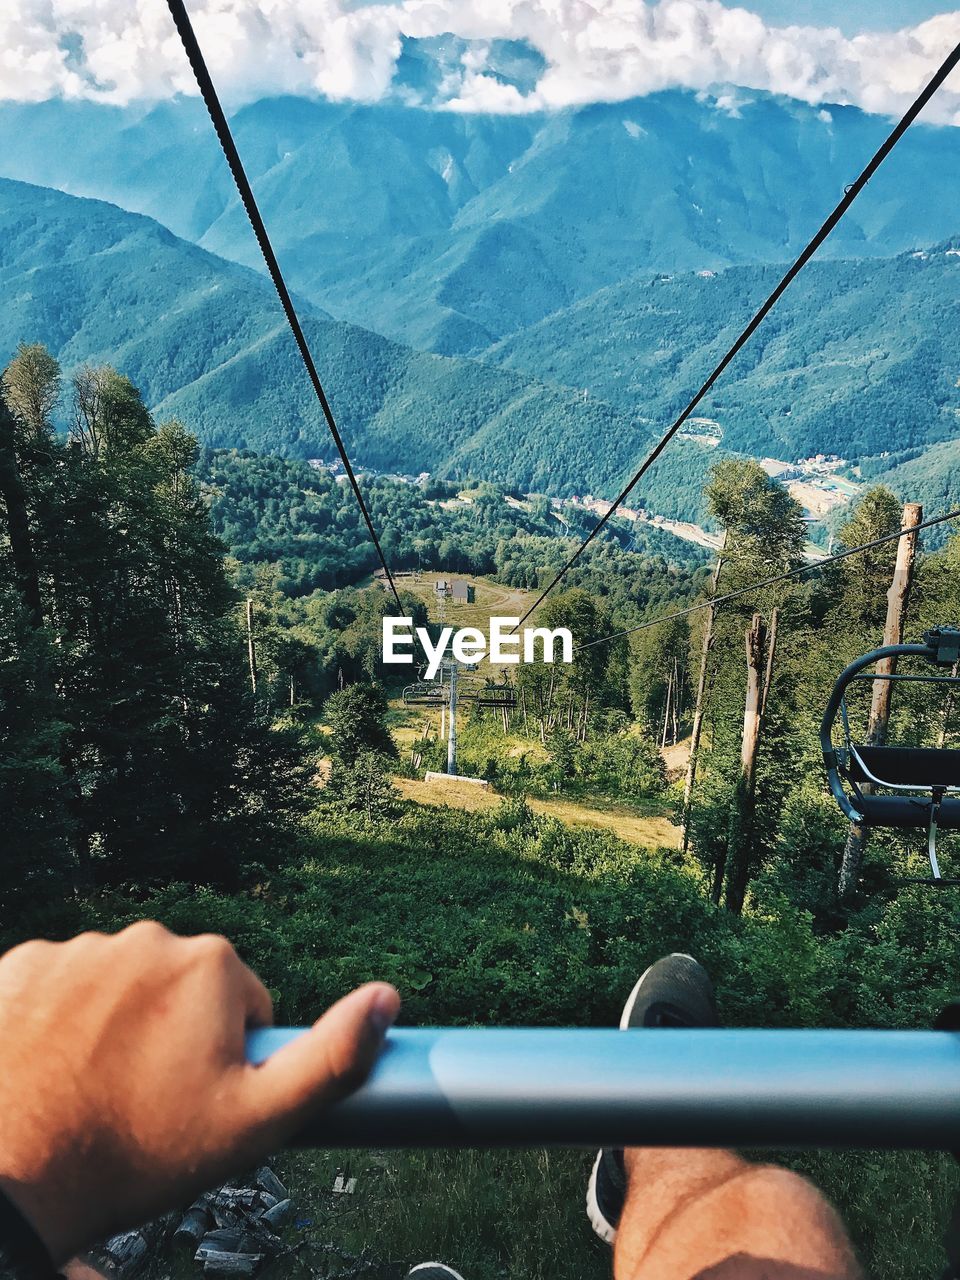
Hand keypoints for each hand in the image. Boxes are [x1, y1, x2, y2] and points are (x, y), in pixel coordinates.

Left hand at [0, 922, 398, 1264]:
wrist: (7, 1179)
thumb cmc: (134, 1153)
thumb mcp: (253, 1121)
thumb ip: (330, 1058)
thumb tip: (387, 998)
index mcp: (210, 964)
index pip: (241, 1003)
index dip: (226, 1057)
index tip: (194, 1097)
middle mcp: (145, 938)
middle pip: (179, 988)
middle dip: (173, 1034)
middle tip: (146, 1100)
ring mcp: (74, 949)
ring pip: (118, 986)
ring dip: (115, 1025)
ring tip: (94, 1089)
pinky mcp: (17, 966)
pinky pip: (57, 985)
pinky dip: (58, 1021)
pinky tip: (50, 1067)